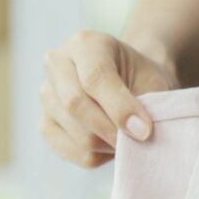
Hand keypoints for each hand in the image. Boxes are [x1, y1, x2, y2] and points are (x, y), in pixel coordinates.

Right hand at [39, 30, 177, 167]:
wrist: (130, 84)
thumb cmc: (144, 80)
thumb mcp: (153, 82)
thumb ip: (147, 104)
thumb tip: (137, 135)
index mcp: (86, 43)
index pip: (95, 77)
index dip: (120, 108)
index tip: (145, 130)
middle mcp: (57, 63)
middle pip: (75, 104)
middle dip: (112, 130)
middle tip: (139, 141)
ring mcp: (46, 94)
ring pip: (76, 133)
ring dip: (108, 144)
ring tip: (128, 138)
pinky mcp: (44, 124)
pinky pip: (70, 151)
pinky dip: (97, 155)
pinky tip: (111, 144)